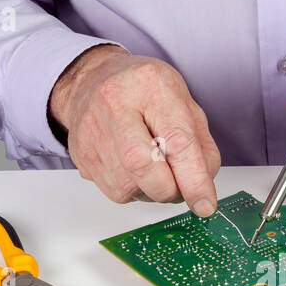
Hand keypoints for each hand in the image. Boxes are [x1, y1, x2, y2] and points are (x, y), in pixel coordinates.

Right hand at [48, 45, 221, 215]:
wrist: (94, 81)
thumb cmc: (144, 92)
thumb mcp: (184, 103)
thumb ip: (201, 145)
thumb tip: (203, 188)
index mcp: (150, 85)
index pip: (176, 140)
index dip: (194, 180)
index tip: (205, 204)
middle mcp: (114, 104)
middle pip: (142, 165)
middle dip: (169, 189)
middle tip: (180, 186)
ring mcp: (92, 131)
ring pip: (128, 187)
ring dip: (152, 191)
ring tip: (156, 167)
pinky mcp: (80, 156)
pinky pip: (115, 192)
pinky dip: (135, 189)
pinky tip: (135, 169)